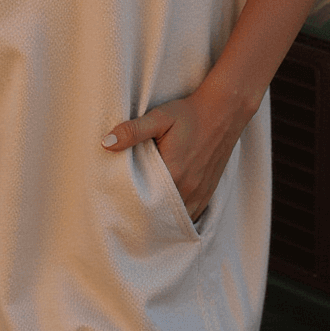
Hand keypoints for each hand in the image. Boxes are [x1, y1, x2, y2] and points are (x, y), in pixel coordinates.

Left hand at [101, 78, 248, 220]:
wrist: (223, 111)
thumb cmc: (189, 113)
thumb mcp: (159, 117)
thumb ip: (133, 131)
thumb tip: (106, 143)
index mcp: (174, 171)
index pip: (147, 201)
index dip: (132, 206)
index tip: (119, 205)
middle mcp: (189, 187)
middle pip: (162, 214)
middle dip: (146, 217)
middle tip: (128, 216)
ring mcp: (201, 190)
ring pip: (179, 218)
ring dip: (164, 220)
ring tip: (147, 219)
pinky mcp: (209, 189)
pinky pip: (194, 213)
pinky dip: (180, 217)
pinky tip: (169, 215)